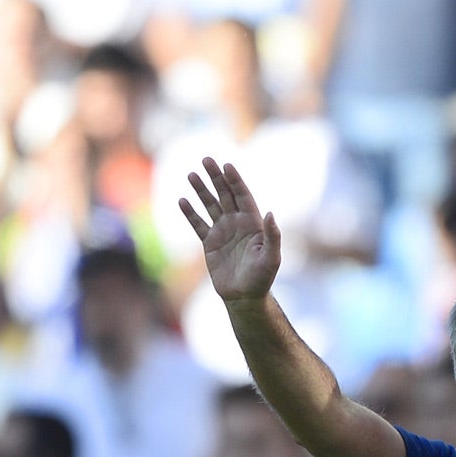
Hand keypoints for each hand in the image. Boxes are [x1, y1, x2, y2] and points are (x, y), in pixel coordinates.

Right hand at [178, 157, 280, 305]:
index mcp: (253, 223)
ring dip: (201, 190)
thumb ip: (272, 236)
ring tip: (191, 174)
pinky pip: (198, 224)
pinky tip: (182, 200)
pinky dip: (190, 213)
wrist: (244, 297)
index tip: (226, 165)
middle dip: (216, 177)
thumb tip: (271, 213)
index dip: (235, 180)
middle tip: (206, 160)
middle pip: (225, 194)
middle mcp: (237, 223)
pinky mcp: (210, 243)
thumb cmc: (262, 278)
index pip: (242, 195)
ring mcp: (222, 231)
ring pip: (210, 205)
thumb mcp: (271, 258)